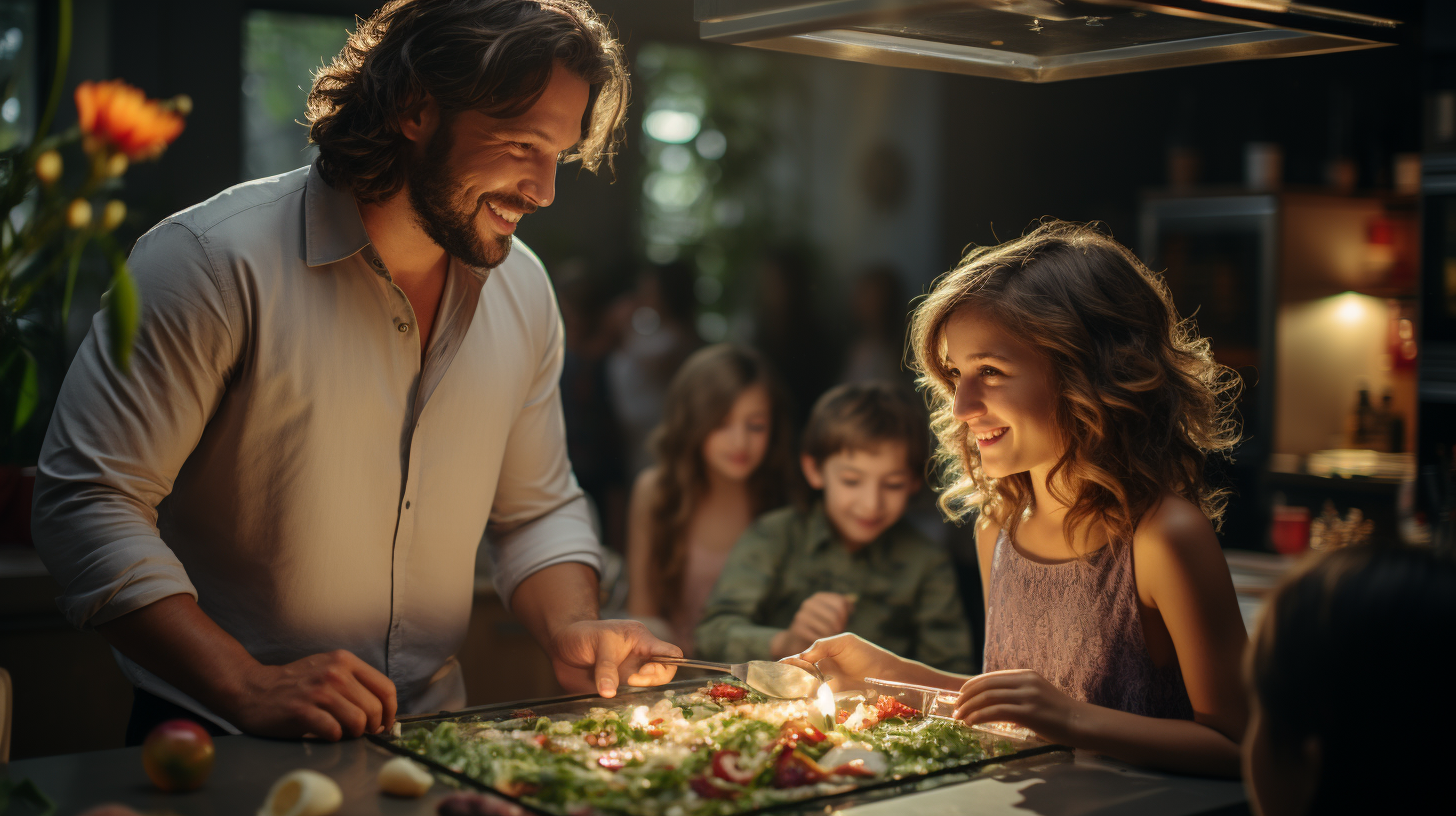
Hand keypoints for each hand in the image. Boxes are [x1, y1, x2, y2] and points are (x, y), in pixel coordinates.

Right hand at [228, 649, 396, 739]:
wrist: (252, 689)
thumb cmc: (294, 684)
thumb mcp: (327, 669)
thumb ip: (353, 682)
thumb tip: (382, 710)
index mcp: (345, 661)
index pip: (386, 688)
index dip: (390, 711)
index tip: (384, 723)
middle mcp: (335, 672)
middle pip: (374, 708)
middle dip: (371, 727)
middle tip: (359, 732)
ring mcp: (319, 691)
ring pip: (358, 722)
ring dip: (353, 734)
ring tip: (340, 732)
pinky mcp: (302, 710)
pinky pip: (334, 732)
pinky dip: (333, 738)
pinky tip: (323, 733)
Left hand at [548, 619, 682, 697]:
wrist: (560, 644)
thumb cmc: (583, 634)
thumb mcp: (598, 643)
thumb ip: (606, 667)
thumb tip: (609, 693)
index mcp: (642, 642)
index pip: (672, 653)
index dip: (665, 666)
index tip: (642, 672)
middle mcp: (639, 661)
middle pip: (663, 675)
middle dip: (649, 682)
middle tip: (629, 681)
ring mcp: (628, 676)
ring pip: (646, 692)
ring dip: (636, 697)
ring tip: (616, 693)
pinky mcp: (615, 690)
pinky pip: (626, 702)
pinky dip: (621, 707)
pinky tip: (609, 704)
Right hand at [780, 632, 904, 691]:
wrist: (888, 675)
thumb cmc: (867, 654)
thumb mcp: (844, 642)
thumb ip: (821, 646)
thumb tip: (801, 658)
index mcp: (822, 656)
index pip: (799, 660)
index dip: (787, 664)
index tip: (774, 669)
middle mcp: (823, 672)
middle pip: (799, 676)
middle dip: (788, 680)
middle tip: (776, 684)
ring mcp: (828, 688)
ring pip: (806, 690)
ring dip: (796, 693)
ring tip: (784, 695)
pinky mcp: (835, 701)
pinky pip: (818, 703)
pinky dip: (809, 703)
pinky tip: (802, 703)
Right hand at [789, 592, 853, 643]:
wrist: (795, 641)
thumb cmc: (819, 628)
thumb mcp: (831, 615)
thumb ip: (843, 606)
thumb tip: (854, 598)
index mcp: (819, 597)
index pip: (841, 603)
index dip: (845, 616)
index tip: (842, 624)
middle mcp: (809, 603)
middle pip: (835, 615)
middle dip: (839, 627)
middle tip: (836, 634)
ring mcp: (802, 615)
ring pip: (828, 628)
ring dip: (832, 637)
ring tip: (829, 639)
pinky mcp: (798, 629)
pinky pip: (819, 637)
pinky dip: (823, 643)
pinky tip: (821, 644)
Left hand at [953, 669, 1087, 744]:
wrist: (1081, 723)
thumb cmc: (1058, 714)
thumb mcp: (1036, 695)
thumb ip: (1017, 694)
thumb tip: (992, 702)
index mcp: (1025, 675)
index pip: (990, 677)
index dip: (972, 686)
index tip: (960, 696)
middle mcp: (1025, 682)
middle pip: (986, 685)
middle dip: (966, 697)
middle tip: (955, 709)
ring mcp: (1027, 696)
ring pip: (988, 697)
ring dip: (970, 708)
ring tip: (959, 718)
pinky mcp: (1029, 712)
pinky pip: (997, 711)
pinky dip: (979, 716)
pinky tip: (971, 723)